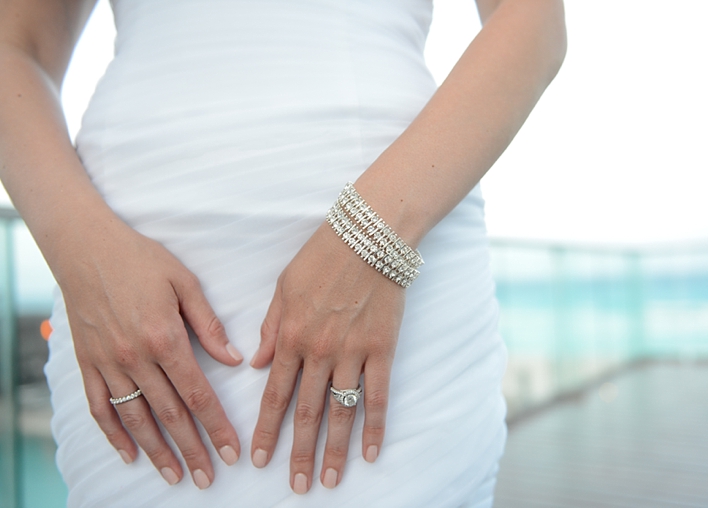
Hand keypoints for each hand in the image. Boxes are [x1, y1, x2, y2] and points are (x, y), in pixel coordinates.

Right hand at [58, 220, 242, 488]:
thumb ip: (209, 325)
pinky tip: (128, 453)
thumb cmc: (141, 259)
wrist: (85, 247)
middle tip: (208, 477)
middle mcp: (135, 357)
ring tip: (174, 475)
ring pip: (135, 418)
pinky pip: (100, 407)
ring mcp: (108, 363)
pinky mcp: (87, 363)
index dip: (216, 426)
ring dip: (156, 450)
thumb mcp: (184, 283)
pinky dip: (113, 434)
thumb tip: (235, 359)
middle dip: (192, 449)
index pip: (197, 393)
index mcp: (165, 337)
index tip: (231, 451)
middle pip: (170, 414)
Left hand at [250, 221, 405, 492]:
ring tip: (328, 480)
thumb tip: (258, 363)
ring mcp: (353, 353)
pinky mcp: (382, 349)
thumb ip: (270, 327)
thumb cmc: (322, 256)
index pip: (274, 394)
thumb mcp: (284, 287)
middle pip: (306, 413)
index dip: (265, 429)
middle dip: (298, 453)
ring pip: (340, 412)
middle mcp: (319, 352)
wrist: (369, 236)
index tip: (258, 458)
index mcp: (291, 336)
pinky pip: (377, 396)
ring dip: (333, 450)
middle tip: (296, 486)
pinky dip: (375, 427)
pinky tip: (372, 452)